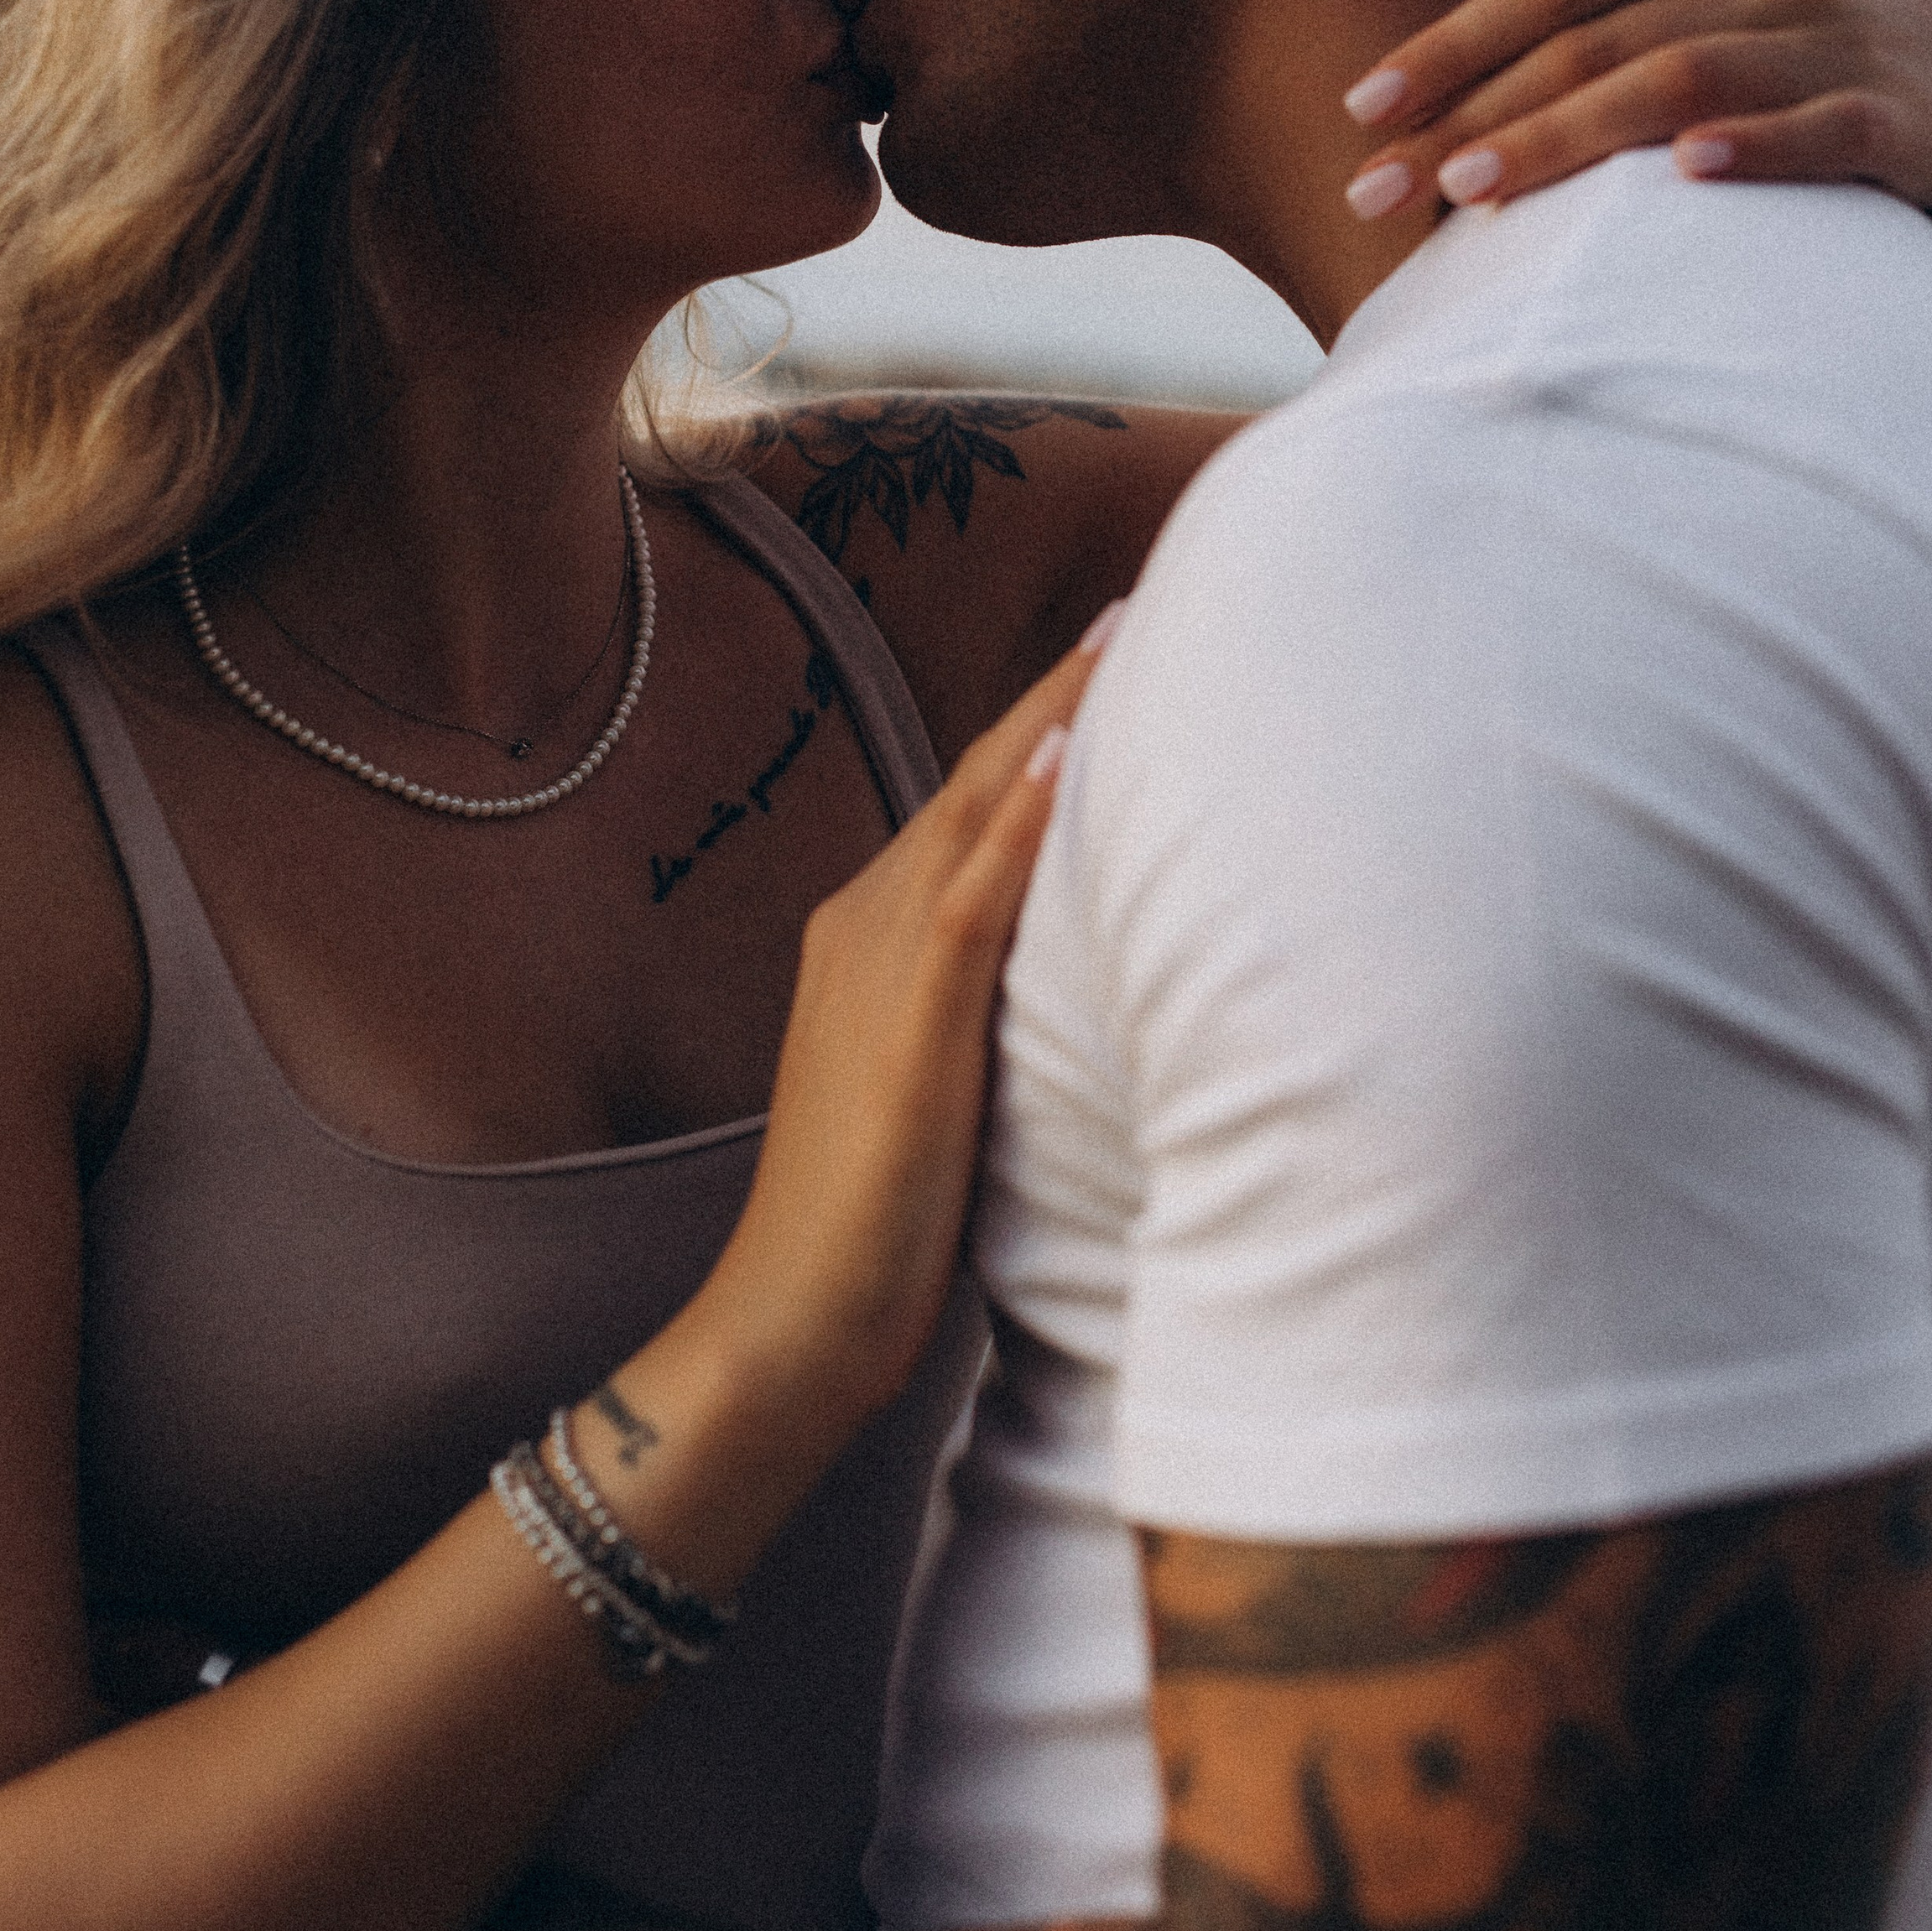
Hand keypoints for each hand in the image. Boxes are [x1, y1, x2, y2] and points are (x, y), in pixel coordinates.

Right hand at [687, 631, 1106, 1463]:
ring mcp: (878, 968)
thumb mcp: (938, 1091)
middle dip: (1061, 692)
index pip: (976, 805)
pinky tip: (1068, 759)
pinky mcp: (909, 1027)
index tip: (1119, 649)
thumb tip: (1076, 986)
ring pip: (975, 814)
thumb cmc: (874, 1227)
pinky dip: (1019, 822)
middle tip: (1142, 605)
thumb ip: (986, 1018)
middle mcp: (865, 925)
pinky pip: (972, 900)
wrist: (789, 1325)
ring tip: (1123, 642)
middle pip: (980, 782)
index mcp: (872, 935)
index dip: (1046, 724)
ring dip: (1051, 724)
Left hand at [1342, 0, 1931, 219]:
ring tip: (1470, 190)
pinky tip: (1681, 175)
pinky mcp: (1892, 118)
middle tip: (1377, 182)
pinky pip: (1817, 132)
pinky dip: (1751, 148)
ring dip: (1571, 136)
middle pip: (1600, 41)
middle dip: (1478, 115)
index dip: (1455, 40)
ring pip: (1684, 83)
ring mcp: (1834, 40)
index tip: (1361, 106)